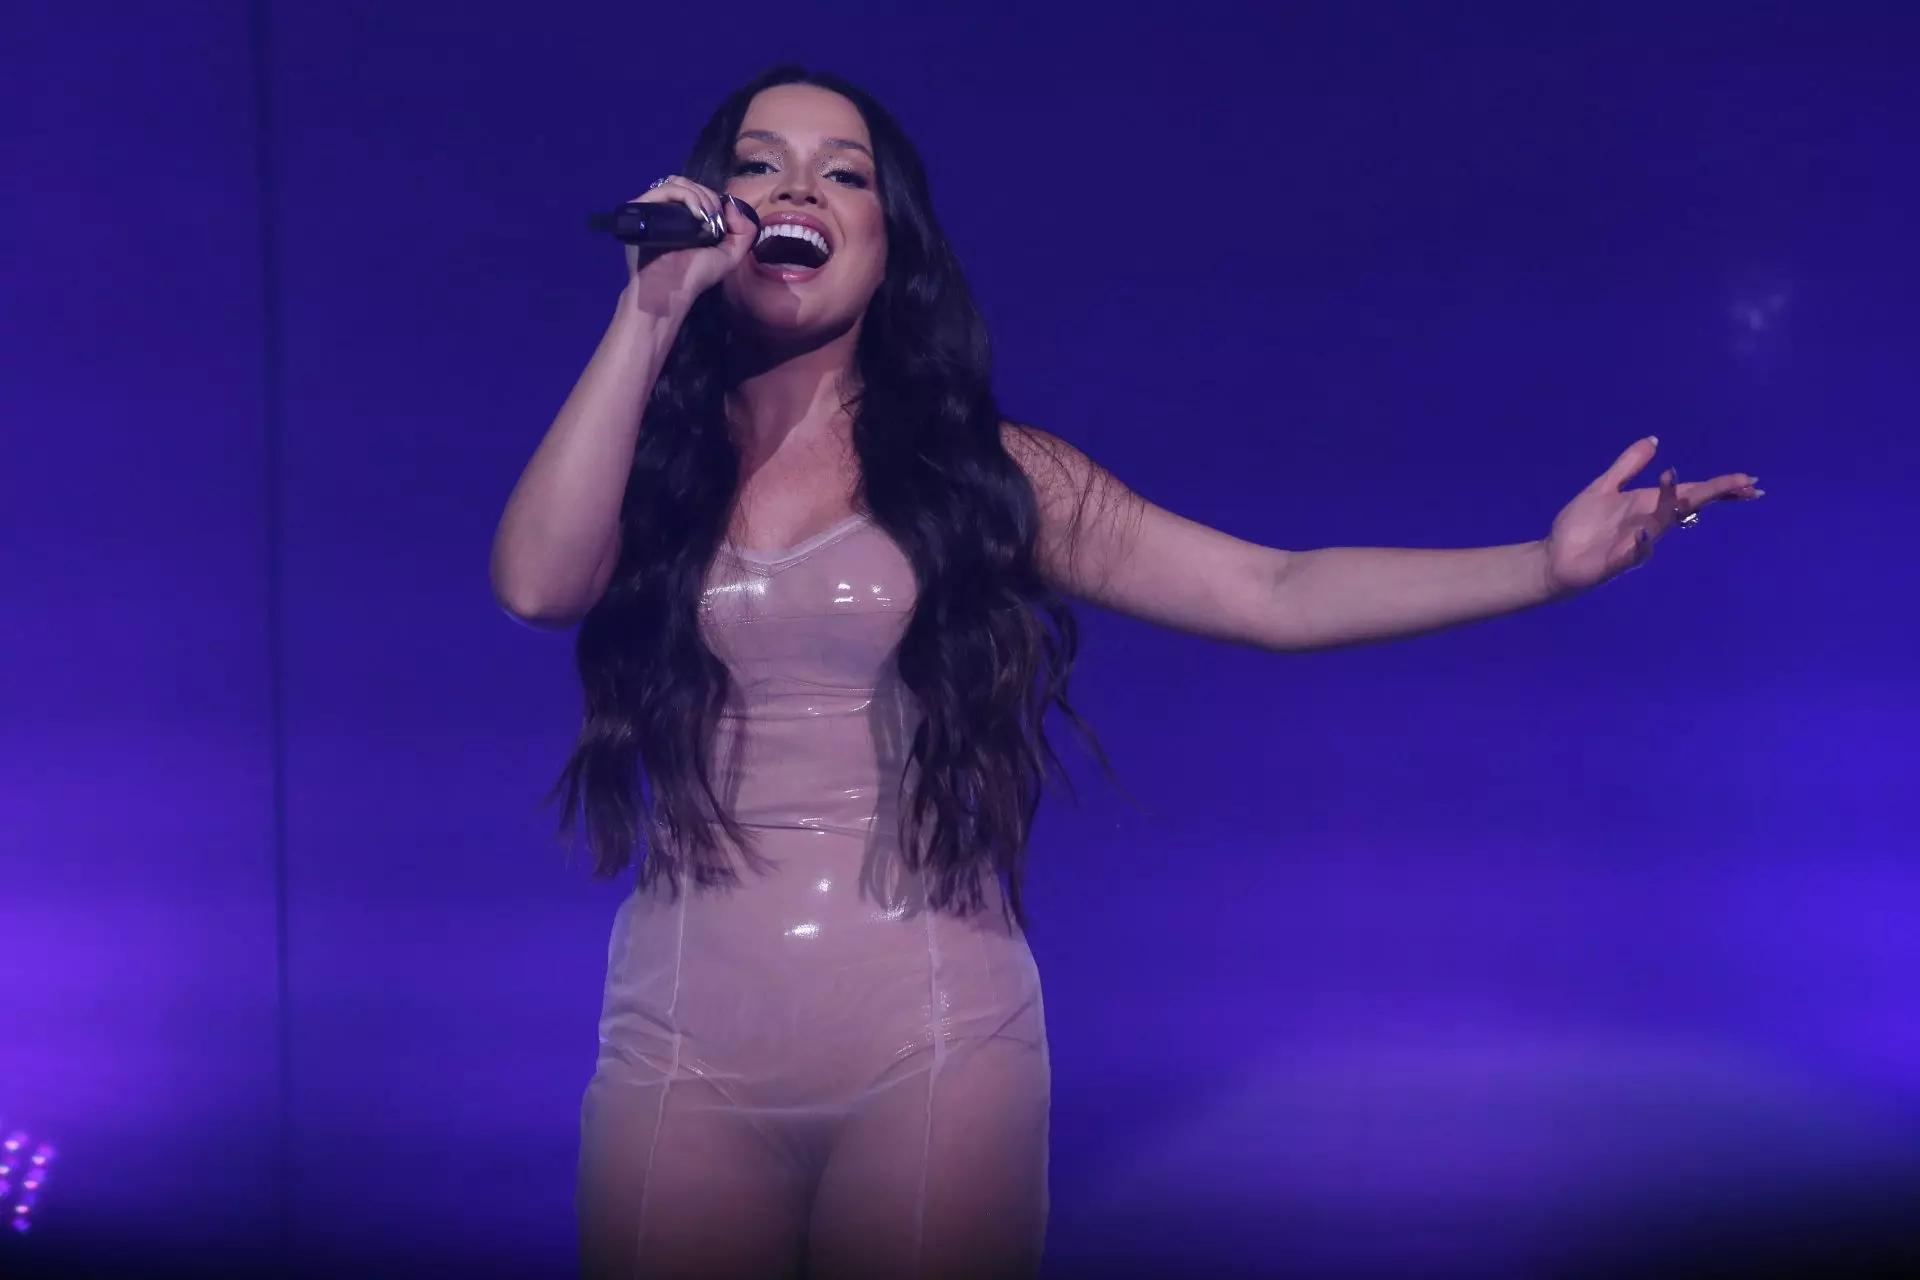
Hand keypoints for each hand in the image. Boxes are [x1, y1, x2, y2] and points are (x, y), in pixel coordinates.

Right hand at [621, 177, 758, 316]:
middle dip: (708, 196)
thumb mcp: (730, 255)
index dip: (712, 198)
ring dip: (698, 195)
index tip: (721, 217)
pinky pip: (663, 190)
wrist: (671, 289)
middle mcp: (666, 211)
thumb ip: (744, 231)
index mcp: (683, 218)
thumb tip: (732, 204)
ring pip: (676, 182)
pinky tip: (696, 213)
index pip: (695, 191)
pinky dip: (685, 195)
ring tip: (704, 216)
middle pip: (687, 183)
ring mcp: (652, 209)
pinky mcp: (641, 209)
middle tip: (713, 218)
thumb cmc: (696, 275)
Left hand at [1544, 436, 1763, 592]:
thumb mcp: (1604, 487)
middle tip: (1745, 486)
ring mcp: (1637, 544)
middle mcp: (1650, 523)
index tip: (1748, 480)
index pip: (1690, 492)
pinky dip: (1642, 543)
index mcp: (1648, 505)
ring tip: (1680, 489)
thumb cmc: (1581, 526)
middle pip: (1688, 506)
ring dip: (1672, 506)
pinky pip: (1635, 553)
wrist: (1554, 557)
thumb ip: (1628, 465)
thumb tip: (1654, 440)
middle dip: (1715, 495)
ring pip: (1663, 524)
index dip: (1718, 487)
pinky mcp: (1617, 561)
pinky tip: (1646, 531)